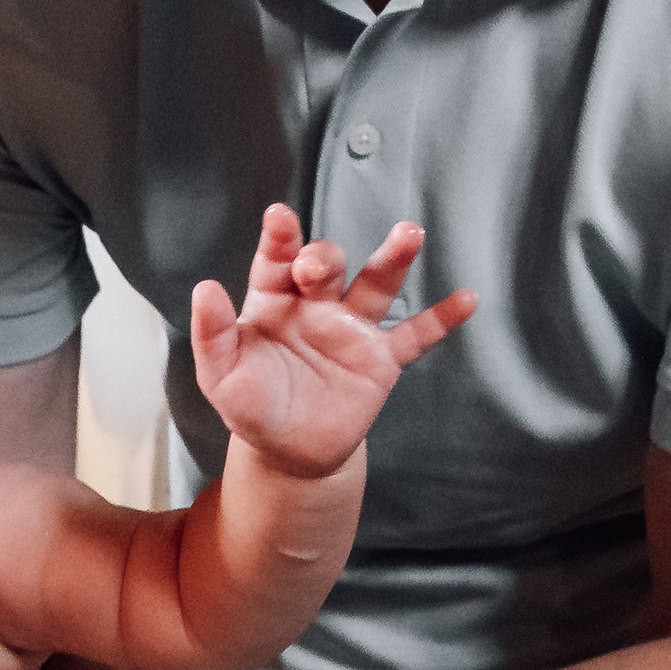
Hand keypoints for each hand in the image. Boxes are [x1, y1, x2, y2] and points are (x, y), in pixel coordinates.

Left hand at [192, 205, 473, 478]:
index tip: (279, 217)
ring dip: (394, 258)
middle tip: (319, 266)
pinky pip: (415, 335)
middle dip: (324, 258)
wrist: (290, 452)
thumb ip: (213, 334)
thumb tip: (205, 289)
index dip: (279, 238)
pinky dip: (441, 319)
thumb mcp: (220, 375)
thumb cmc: (251, 405)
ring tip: (410, 232)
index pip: (276, 260)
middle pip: (327, 265)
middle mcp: (316, 305)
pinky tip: (465, 299)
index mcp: (273, 301)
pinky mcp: (381, 359)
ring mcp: (352, 329)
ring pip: (376, 284)